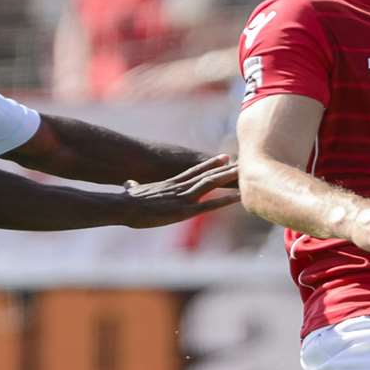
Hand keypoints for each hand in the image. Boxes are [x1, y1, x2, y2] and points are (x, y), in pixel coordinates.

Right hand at [119, 155, 240, 227]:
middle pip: (207, 174)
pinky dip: (225, 200)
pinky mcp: (185, 210)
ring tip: (244, 173)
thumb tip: (128, 183)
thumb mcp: (132, 190)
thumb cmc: (125, 201)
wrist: (125, 206)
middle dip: (225, 169)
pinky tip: (238, 198)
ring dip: (228, 179)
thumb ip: (133, 186)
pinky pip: (210, 204)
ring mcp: (184, 198)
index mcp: (170, 184)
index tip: (223, 158)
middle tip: (241, 162)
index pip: (194, 171)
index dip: (210, 165)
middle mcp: (180, 187)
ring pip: (211, 184)